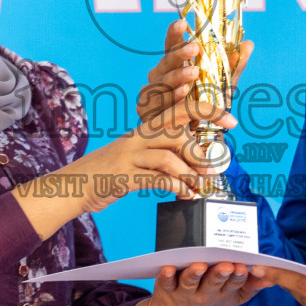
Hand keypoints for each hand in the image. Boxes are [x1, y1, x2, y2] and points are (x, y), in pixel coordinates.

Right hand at [14, 94, 236, 237]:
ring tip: (201, 186)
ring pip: (169, 156)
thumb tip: (200, 157)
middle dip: (201, 148)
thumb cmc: (111, 172)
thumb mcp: (138, 155)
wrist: (74, 186)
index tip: (232, 119)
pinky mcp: (123, 176)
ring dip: (191, 173)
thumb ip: (165, 152)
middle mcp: (138, 136)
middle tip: (215, 165)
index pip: (180, 109)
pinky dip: (176, 188)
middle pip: (177, 130)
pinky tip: (186, 196)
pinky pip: (156, 179)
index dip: (208, 110)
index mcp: (145, 128)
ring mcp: (129, 155)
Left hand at [133, 262, 271, 305]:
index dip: (237, 277)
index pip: (232, 286)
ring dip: (195, 274)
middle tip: (226, 265)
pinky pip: (165, 283)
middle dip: (220, 275)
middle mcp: (203, 296)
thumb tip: (271, 278)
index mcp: (220, 295)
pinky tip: (167, 268)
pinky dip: (166, 276)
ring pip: (190, 283)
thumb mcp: (229, 298)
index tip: (243, 267)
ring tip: (200, 266)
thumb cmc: (206, 301)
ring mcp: (184, 294)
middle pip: (212, 284)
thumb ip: (250, 287)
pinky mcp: (165, 290)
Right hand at [136, 19, 254, 122]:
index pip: (171, 45)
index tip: (182, 23)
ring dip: (178, 76)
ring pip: (162, 81)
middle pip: (166, 61)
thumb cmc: (203, 108)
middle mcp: (159, 76)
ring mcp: (151, 93)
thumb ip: (233, 66)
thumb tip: (249, 44)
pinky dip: (173, 97)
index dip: (174, 33)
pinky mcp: (147, 111)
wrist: (193, 140)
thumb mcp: (222, 86)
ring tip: (193, 73)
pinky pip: (160, 102)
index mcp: (173, 66)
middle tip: (195, 48)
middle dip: (180, 54)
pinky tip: (184, 93)